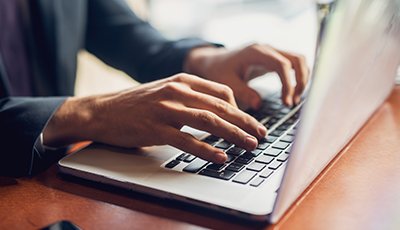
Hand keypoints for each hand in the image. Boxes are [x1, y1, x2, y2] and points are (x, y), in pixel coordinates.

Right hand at [43, 74, 266, 162]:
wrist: (102, 111)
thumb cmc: (137, 104)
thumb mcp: (165, 91)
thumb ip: (189, 97)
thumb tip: (216, 111)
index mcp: (182, 80)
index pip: (221, 92)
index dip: (240, 108)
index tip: (251, 122)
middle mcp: (177, 91)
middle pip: (220, 107)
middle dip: (245, 122)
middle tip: (261, 134)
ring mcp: (166, 109)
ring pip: (208, 121)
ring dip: (232, 134)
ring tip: (249, 145)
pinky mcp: (155, 128)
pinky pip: (187, 140)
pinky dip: (206, 150)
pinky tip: (220, 157)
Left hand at [185, 44, 309, 108]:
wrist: (214, 61)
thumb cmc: (218, 71)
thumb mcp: (226, 82)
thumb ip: (242, 92)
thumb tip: (258, 105)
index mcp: (256, 52)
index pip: (282, 64)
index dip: (288, 84)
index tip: (286, 102)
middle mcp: (267, 49)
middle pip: (297, 59)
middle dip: (300, 81)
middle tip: (293, 102)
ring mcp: (272, 52)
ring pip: (299, 60)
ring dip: (302, 79)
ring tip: (293, 100)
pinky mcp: (273, 58)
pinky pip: (293, 64)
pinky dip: (297, 78)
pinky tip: (291, 94)